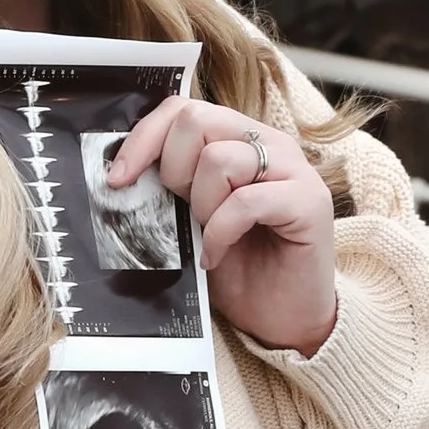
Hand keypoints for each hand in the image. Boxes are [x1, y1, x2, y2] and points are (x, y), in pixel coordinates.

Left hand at [111, 96, 337, 355]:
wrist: (281, 319)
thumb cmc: (238, 268)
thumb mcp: (192, 217)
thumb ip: (172, 184)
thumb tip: (121, 172)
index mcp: (240, 139)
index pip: (183, 109)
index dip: (144, 138)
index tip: (118, 179)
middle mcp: (270, 144)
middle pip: (197, 121)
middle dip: (174, 171)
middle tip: (183, 212)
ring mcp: (294, 170)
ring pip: (220, 159)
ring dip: (201, 206)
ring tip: (207, 235)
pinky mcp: (310, 202)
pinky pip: (246, 202)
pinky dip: (220, 233)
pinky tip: (215, 256)